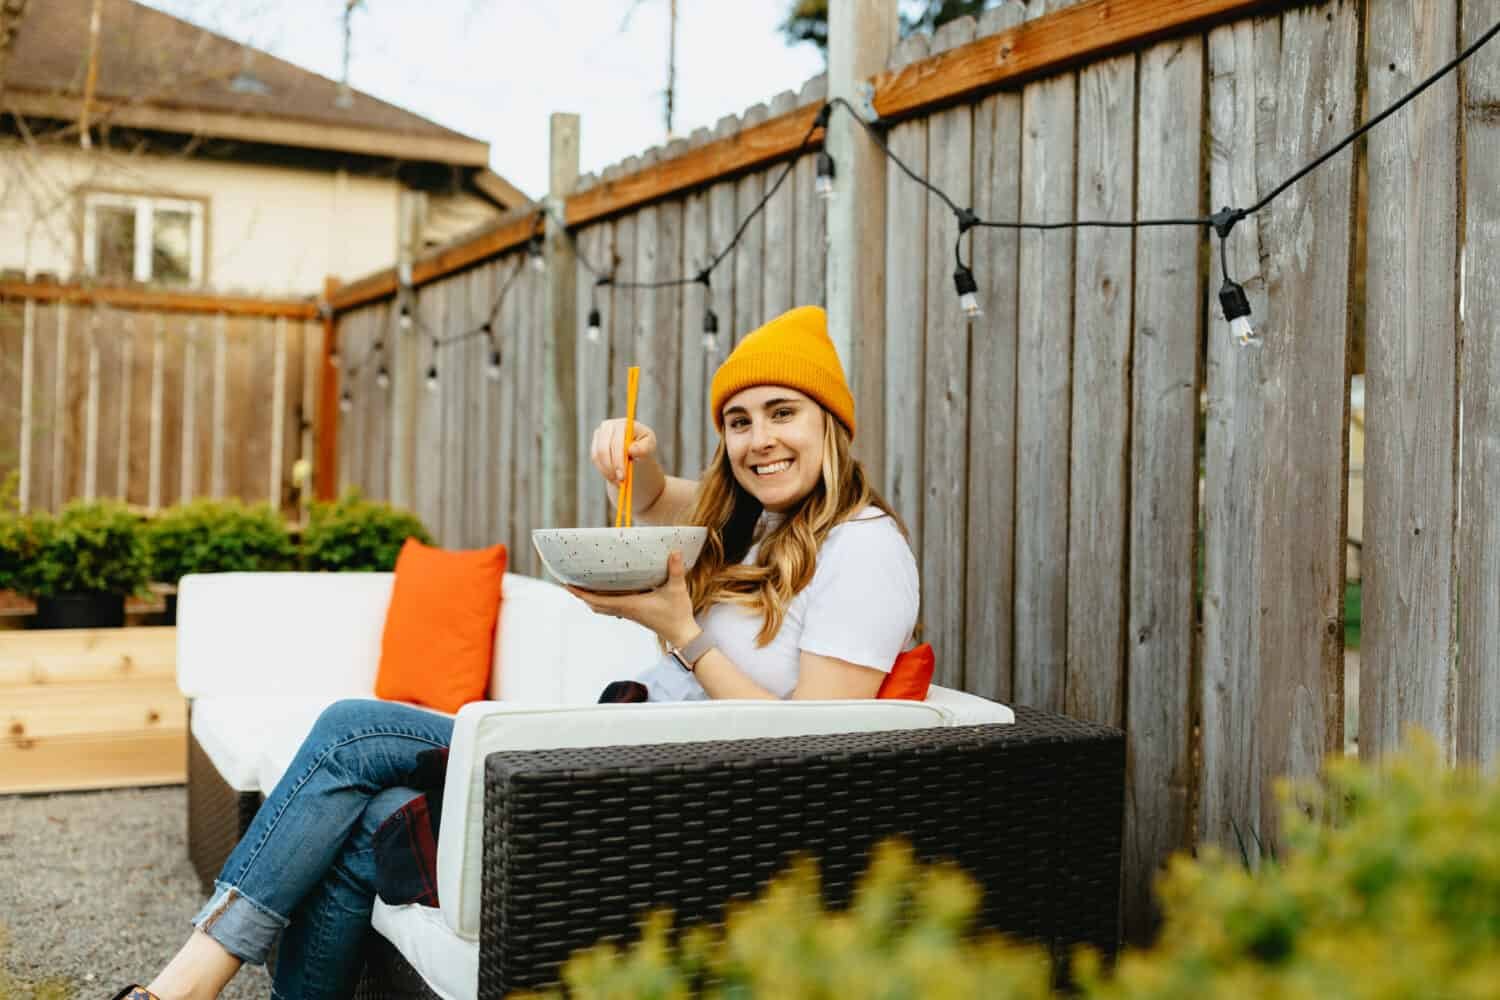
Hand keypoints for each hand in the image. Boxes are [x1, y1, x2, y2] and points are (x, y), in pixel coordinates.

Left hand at [566, 551, 697, 646]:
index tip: (567, 585)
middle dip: (581, 595)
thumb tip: (674, 551)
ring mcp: (629, 613)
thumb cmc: (678, 614)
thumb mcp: (677, 590)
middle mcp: (625, 610)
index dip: (581, 594)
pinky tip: (605, 591)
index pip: (598, 601)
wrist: (682, 634)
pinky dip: (602, 600)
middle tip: (569, 582)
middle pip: (595, 605)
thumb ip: (675, 570)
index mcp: (629, 605)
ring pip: (602, 608)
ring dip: (590, 599)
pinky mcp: (634, 614)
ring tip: (582, 586)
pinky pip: (612, 607)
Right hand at [590, 417, 659, 486]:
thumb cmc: (644, 447)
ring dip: (607, 470)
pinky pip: (595, 459)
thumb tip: (631, 449)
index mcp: (624, 424)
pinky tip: (612, 476)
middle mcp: (609, 425)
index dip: (619, 459)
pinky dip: (603, 470)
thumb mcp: (650, 447)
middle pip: (604, 448)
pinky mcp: (595, 443)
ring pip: (597, 455)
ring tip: (618, 480)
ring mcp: (600, 434)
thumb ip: (644, 447)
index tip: (623, 474)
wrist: (636, 453)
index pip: (617, 441)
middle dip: (612, 466)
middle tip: (619, 480)